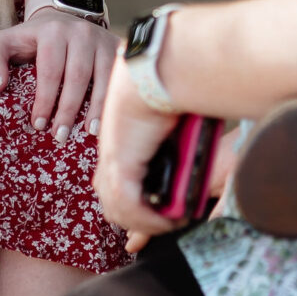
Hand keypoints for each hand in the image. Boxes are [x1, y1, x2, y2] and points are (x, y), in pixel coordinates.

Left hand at [0, 9, 116, 142]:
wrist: (65, 16)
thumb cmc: (33, 39)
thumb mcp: (6, 41)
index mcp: (51, 31)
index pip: (49, 69)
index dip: (44, 99)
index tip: (37, 124)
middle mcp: (80, 32)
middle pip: (76, 76)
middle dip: (68, 109)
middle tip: (59, 135)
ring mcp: (101, 39)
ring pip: (101, 77)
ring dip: (95, 108)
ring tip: (87, 132)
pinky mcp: (116, 48)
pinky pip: (117, 77)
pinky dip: (112, 100)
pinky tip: (106, 120)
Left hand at [93, 60, 179, 251]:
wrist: (157, 71)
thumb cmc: (168, 88)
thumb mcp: (169, 121)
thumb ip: (169, 144)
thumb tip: (185, 155)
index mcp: (118, 142)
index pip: (111, 184)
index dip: (127, 207)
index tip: (144, 224)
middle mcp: (111, 152)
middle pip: (111, 202)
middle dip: (135, 220)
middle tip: (162, 224)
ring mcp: (112, 159)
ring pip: (119, 208)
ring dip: (147, 223)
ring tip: (171, 223)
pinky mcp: (120, 163)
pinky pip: (129, 204)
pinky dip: (149, 218)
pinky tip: (168, 219)